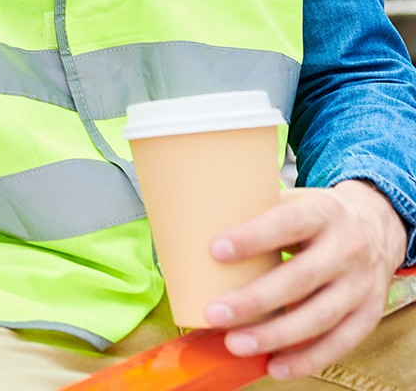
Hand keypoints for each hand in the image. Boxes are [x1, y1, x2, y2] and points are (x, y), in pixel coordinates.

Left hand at [204, 180, 406, 379]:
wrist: (378, 225)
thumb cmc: (316, 215)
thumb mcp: (294, 200)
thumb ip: (254, 212)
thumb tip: (188, 224)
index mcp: (322, 213)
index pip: (287, 223)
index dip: (252, 237)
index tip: (215, 251)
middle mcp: (346, 249)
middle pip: (299, 278)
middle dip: (255, 300)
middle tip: (215, 313)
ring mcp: (360, 284)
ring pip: (319, 316)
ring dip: (275, 336)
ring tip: (236, 344)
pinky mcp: (368, 313)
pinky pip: (339, 342)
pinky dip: (307, 358)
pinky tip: (274, 366)